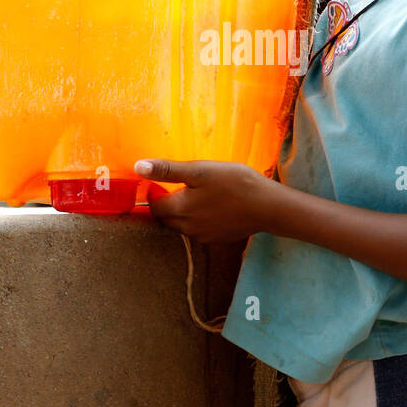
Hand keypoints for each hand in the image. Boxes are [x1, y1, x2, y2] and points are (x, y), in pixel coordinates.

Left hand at [133, 158, 274, 241]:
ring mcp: (203, 236)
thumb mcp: (200, 170)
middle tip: (179, 186)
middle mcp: (187, 228)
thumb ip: (167, 170)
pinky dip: (198, 219)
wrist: (268, 206)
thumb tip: (138, 166)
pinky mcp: (217, 239)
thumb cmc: (234, 183)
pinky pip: (198, 230)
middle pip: (165, 218)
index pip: (153, 206)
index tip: (163, 181)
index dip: (153, 192)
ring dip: (182, 212)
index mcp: (180, 209)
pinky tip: (213, 206)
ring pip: (182, 225)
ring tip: (198, 195)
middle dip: (166, 204)